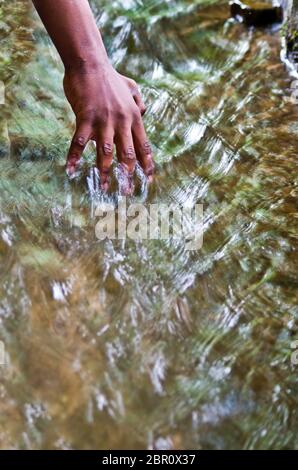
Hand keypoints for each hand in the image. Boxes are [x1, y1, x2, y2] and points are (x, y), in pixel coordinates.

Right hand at [63, 63, 154, 191]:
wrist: (90, 63)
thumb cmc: (109, 76)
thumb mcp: (132, 86)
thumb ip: (139, 102)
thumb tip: (144, 112)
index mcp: (134, 117)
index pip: (143, 146)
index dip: (146, 164)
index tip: (148, 180)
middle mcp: (122, 122)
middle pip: (127, 154)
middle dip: (127, 175)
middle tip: (127, 191)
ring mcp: (104, 121)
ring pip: (105, 152)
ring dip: (104, 172)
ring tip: (103, 187)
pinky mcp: (86, 118)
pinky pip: (80, 142)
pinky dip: (74, 157)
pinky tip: (70, 169)